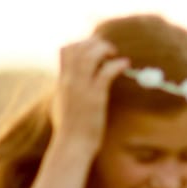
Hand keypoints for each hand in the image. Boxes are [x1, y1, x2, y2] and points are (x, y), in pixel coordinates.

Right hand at [52, 37, 127, 152]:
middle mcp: (69, 81)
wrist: (72, 145)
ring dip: (104, 49)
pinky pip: (105, 73)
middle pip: (78, 48)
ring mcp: (81, 88)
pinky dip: (116, 64)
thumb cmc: (70, 130)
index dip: (81, 43)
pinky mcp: (95, 97)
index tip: (95, 47)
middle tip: (109, 48)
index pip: (65, 50)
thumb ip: (65, 91)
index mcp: (61, 81)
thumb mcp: (62, 105)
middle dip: (94, 43)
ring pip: (89, 56)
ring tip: (115, 53)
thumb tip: (67, 85)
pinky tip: (125, 64)